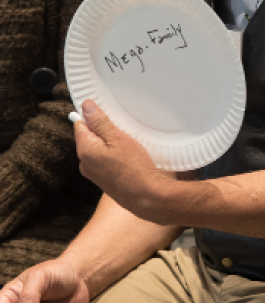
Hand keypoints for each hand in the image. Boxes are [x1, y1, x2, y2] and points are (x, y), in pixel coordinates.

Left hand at [73, 99, 177, 221]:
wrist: (147, 196)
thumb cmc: (134, 167)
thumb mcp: (118, 138)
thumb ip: (100, 122)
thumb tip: (86, 106)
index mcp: (85, 150)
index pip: (80, 124)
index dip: (92, 116)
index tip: (108, 112)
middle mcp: (84, 163)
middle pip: (89, 137)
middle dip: (102, 129)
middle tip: (122, 126)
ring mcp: (93, 174)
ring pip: (98, 149)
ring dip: (109, 142)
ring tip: (128, 141)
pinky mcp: (104, 181)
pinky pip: (104, 160)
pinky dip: (113, 154)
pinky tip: (128, 155)